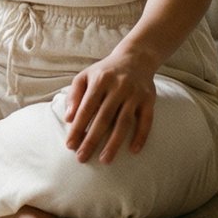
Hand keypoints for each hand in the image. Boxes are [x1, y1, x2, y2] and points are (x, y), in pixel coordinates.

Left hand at [63, 48, 156, 163]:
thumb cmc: (105, 72)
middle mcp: (118, 86)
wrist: (136, 57)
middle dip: (92, 140)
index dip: (77, 127)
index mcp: (100, 80)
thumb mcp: (85, 76)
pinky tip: (133, 151)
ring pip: (124, 122)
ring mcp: (135, 93)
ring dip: (114, 143)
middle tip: (82, 158)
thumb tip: (68, 119)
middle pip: (104, 118)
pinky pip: (146, 121)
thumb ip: (74, 95)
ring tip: (104, 160)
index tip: (70, 145)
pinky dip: (141, 136)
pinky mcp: (149, 99)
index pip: (86, 108)